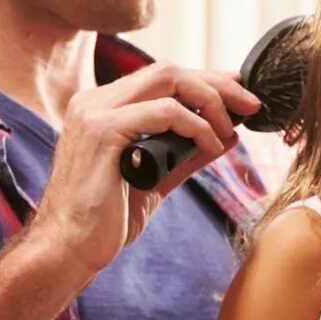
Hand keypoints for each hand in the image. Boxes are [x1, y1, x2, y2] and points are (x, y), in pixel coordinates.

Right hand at [29, 63, 258, 279]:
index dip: (205, 82)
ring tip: (232, 128)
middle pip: (168, 70)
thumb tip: (225, 137)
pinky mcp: (101, 131)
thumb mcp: (155, 180)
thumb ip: (185, 155)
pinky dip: (196, 126)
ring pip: (167, 79)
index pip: (161, 78)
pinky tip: (212, 146)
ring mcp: (95, 111)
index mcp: (103, 108)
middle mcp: (95, 101)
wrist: (68, 249)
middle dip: (217, 83)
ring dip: (211, 100)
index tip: (240, 94)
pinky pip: (163, 112)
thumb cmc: (105, 221)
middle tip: (252, 104)